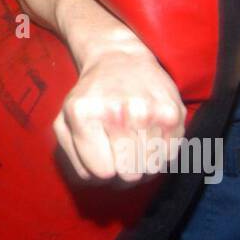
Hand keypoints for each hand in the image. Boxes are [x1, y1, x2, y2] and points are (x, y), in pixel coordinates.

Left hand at [53, 44, 185, 183]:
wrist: (120, 58)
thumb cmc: (91, 95)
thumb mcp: (65, 120)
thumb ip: (71, 156)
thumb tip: (92, 181)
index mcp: (85, 114)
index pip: (101, 173)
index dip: (101, 171)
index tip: (102, 157)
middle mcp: (118, 112)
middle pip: (129, 176)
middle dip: (123, 170)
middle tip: (120, 153)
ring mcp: (149, 112)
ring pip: (151, 169)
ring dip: (143, 163)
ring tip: (135, 142)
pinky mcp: (174, 113)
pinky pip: (170, 157)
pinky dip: (161, 152)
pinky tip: (150, 134)